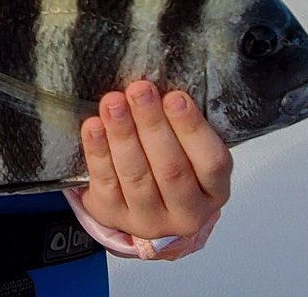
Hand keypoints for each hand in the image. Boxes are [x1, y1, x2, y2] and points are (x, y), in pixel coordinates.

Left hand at [78, 80, 229, 242]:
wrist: (142, 204)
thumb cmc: (171, 164)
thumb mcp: (189, 148)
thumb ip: (182, 124)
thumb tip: (161, 88)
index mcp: (214, 191)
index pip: (211, 162)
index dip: (192, 128)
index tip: (175, 97)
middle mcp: (187, 213)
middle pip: (171, 169)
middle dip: (152, 125)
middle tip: (139, 91)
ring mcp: (149, 220)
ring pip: (136, 176)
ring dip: (123, 135)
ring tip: (113, 103)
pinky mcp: (113, 216)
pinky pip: (105, 182)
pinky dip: (98, 152)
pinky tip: (94, 126)